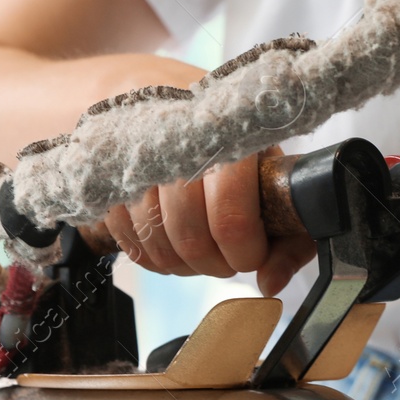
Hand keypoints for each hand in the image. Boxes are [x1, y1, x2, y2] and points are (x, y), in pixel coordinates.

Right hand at [99, 147, 315, 295]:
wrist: (188, 116)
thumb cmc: (244, 160)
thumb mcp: (280, 189)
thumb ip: (289, 240)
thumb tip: (270, 283)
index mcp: (232, 142)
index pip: (232, 221)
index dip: (245, 253)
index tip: (253, 252)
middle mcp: (179, 147)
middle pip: (191, 239)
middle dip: (216, 264)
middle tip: (230, 256)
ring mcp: (137, 163)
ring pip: (158, 245)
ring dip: (185, 264)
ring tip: (204, 248)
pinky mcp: (110, 180)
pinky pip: (129, 242)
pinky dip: (155, 257)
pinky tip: (175, 243)